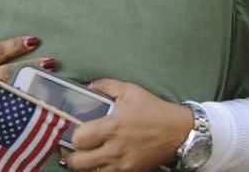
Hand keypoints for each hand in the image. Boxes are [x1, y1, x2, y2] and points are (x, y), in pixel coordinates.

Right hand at [0, 10, 53, 127]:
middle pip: (8, 72)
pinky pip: (2, 112)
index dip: (15, 45)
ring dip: (28, 87)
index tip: (33, 40)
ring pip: (8, 93)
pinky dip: (17, 107)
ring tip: (47, 82)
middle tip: (50, 61)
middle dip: (29, 66)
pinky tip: (34, 103)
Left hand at [62, 79, 193, 171]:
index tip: (73, 130)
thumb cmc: (154, 110)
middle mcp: (114, 149)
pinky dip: (98, 171)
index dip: (72, 135)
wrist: (178, 131)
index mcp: (112, 127)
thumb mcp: (130, 90)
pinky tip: (99, 162)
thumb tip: (88, 86)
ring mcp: (122, 164)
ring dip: (83, 165)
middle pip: (78, 162)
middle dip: (71, 155)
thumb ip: (106, 85)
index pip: (79, 138)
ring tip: (84, 156)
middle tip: (72, 147)